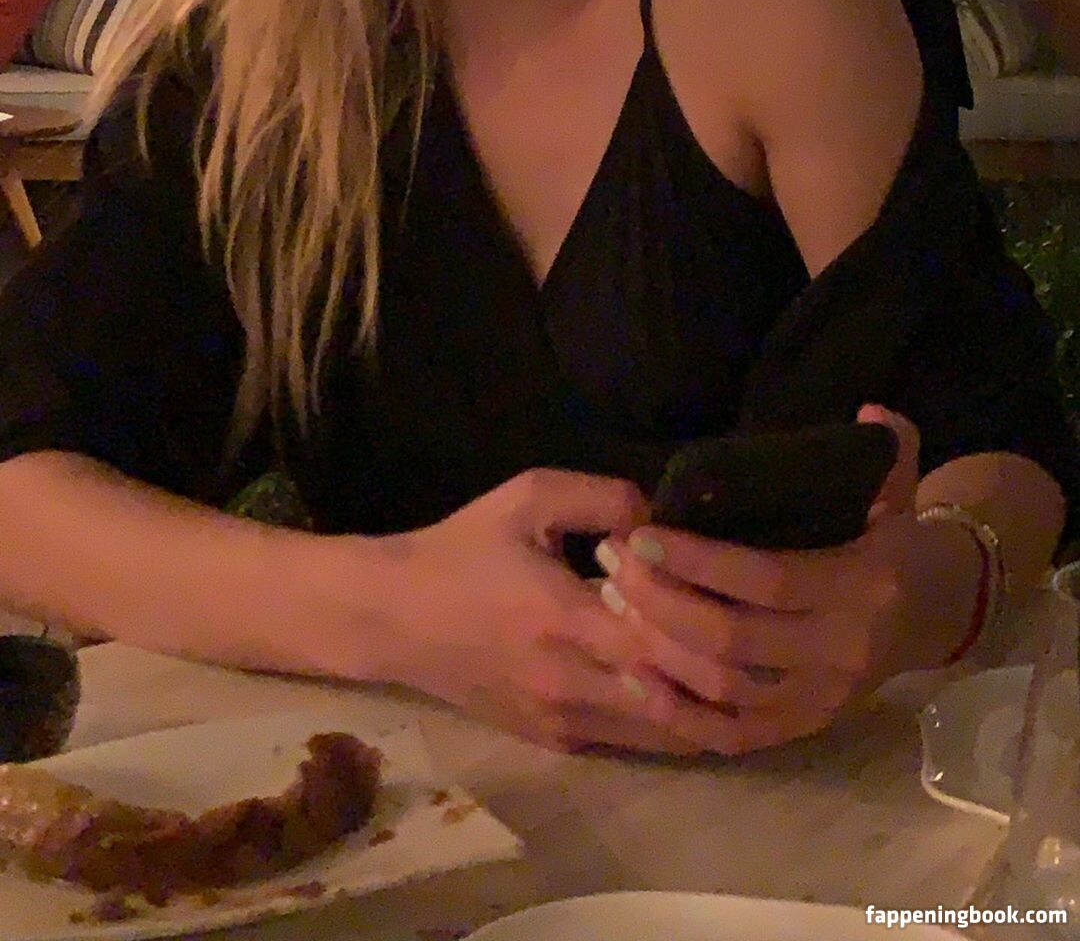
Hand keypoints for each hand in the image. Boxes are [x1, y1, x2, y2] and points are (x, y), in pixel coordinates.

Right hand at [359, 468, 797, 754]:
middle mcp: (569, 683)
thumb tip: (664, 518)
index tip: (745, 599)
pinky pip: (633, 742)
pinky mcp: (555, 743)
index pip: (663, 641)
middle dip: (728, 680)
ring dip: (711, 711)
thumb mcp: (528, 496)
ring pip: (664, 735)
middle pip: (677, 700)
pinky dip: (673, 725)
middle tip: (769, 648)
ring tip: (757, 680)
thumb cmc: (462, 548)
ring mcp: (562, 722)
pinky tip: (703, 698)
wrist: (391, 618)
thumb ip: (603, 496)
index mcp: (562, 617)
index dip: (711, 627)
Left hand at [593, 407, 920, 754]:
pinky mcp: (801, 731)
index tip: (641, 533)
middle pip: (733, 640)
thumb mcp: (900, 488)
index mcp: (862, 587)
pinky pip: (730, 736)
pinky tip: (632, 672)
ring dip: (657, 648)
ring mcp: (820, 701)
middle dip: (661, 601)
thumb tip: (869, 412)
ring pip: (723, 689)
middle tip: (612, 562)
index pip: (768, 579)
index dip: (700, 561)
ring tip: (611, 599)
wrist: (932, 616)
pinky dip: (677, 713)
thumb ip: (889, 446)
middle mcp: (841, 653)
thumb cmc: (893, 540)